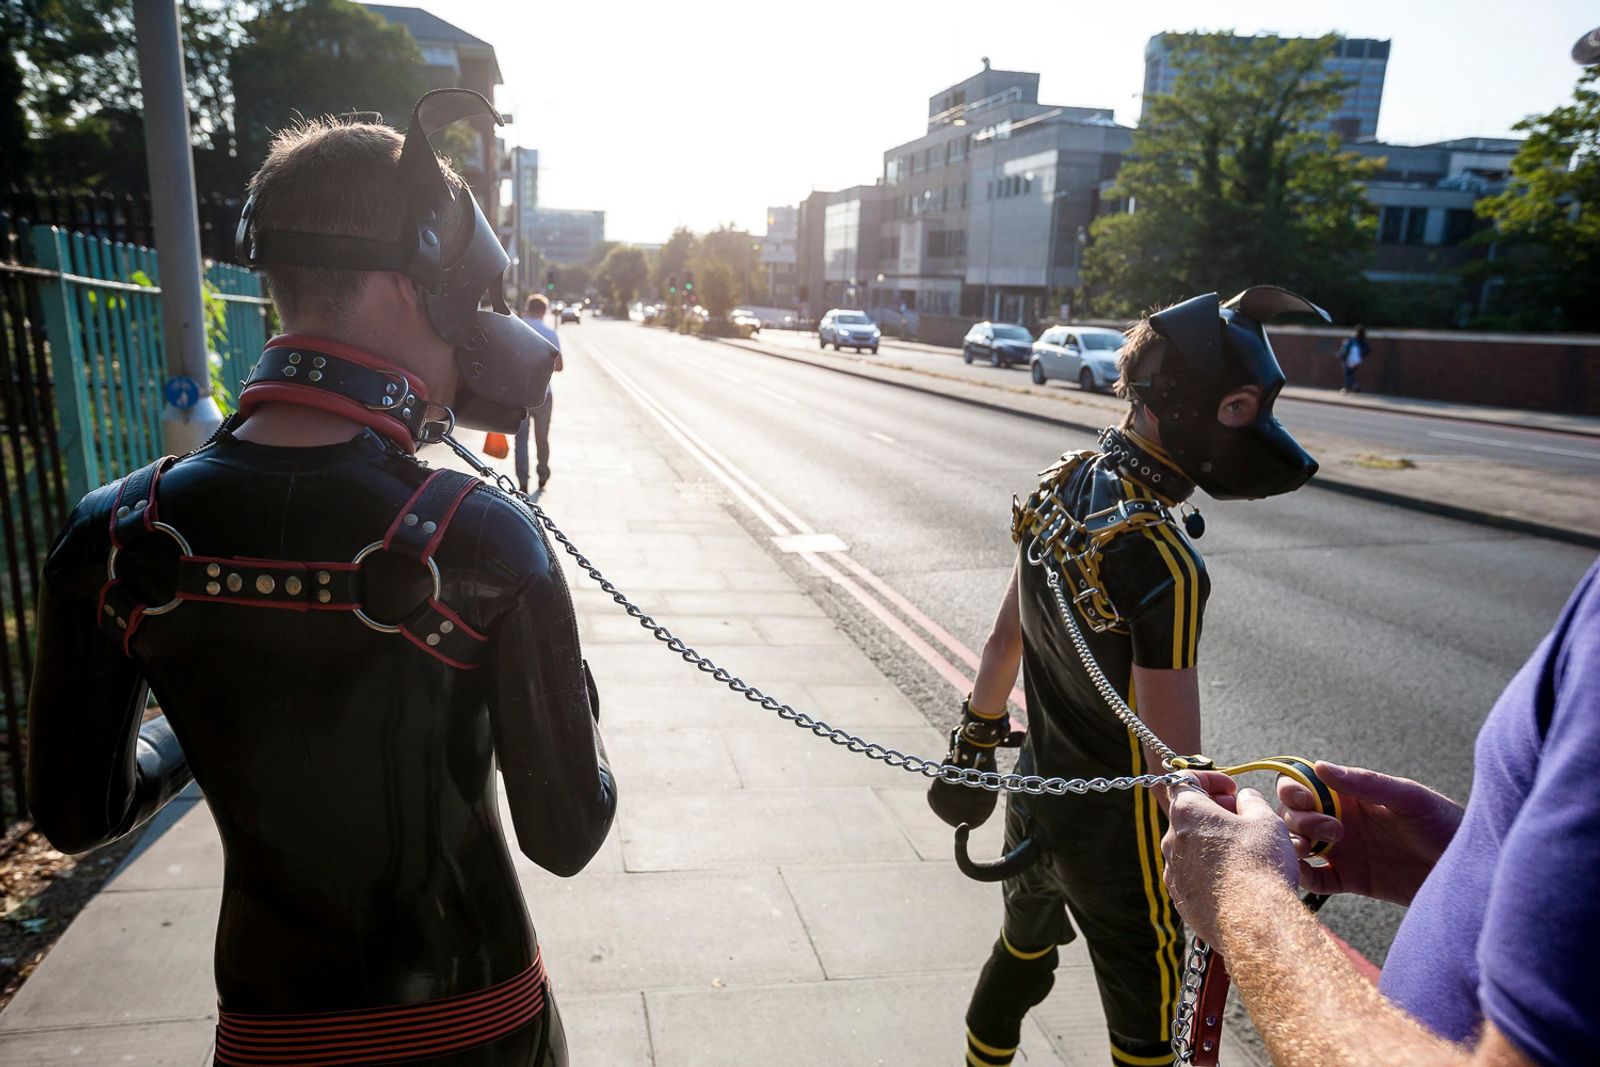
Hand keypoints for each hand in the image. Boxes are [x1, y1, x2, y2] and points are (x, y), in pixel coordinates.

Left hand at [1161, 772, 1298, 946]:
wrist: (1254, 922)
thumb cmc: (1260, 865)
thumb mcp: (1265, 821)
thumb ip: (1252, 802)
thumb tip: (1244, 798)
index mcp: (1187, 813)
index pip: (1186, 781)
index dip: (1211, 779)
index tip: (1232, 788)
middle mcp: (1171, 840)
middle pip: (1189, 815)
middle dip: (1215, 812)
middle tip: (1243, 819)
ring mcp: (1173, 872)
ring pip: (1192, 847)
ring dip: (1213, 842)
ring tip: (1245, 851)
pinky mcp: (1181, 899)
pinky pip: (1194, 876)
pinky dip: (1210, 870)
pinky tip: (1237, 879)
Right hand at [1278, 762, 1461, 905]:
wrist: (1467, 872)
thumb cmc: (1444, 823)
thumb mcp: (1407, 798)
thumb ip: (1364, 782)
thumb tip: (1319, 766)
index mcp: (1351, 796)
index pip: (1305, 785)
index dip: (1294, 790)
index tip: (1305, 800)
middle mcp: (1341, 820)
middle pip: (1295, 815)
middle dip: (1300, 820)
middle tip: (1334, 832)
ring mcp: (1343, 851)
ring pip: (1298, 845)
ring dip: (1294, 846)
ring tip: (1312, 852)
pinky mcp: (1350, 880)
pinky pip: (1314, 879)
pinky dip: (1300, 877)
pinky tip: (1305, 874)